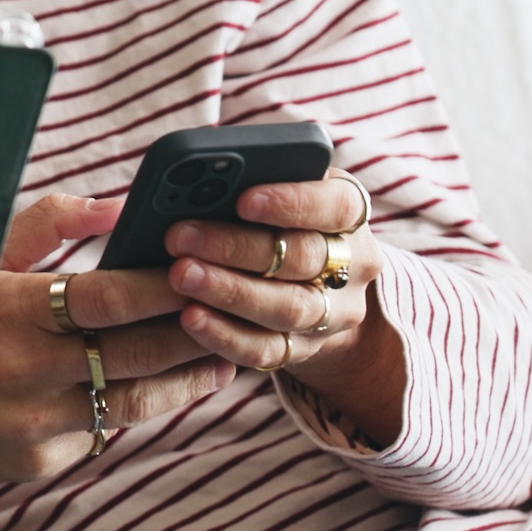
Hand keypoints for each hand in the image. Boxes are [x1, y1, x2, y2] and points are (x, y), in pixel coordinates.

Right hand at [0, 194, 235, 484]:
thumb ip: (48, 224)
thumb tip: (119, 208)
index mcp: (10, 313)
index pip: (109, 299)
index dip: (161, 286)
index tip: (195, 267)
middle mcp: (26, 373)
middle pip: (140, 352)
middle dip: (194, 330)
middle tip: (229, 310)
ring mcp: (35, 425)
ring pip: (138, 402)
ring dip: (188, 378)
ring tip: (221, 356)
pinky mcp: (40, 462)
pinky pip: (105, 429)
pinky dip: (137, 405)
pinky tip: (163, 385)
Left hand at [167, 173, 405, 442]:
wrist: (321, 287)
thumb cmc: (279, 220)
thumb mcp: (278, 189)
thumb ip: (244, 181)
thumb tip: (182, 180)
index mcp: (350, 212)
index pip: (336, 204)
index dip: (292, 202)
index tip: (243, 198)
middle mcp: (352, 264)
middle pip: (301, 257)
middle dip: (236, 247)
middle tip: (178, 236)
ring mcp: (335, 313)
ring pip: (286, 307)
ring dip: (228, 292)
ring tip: (179, 276)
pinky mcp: (306, 350)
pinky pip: (268, 349)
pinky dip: (226, 335)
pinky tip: (189, 319)